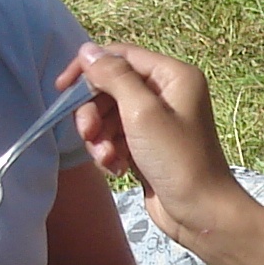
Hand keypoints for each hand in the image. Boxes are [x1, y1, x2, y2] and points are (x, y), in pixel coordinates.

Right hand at [66, 42, 255, 244]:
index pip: (120, 56)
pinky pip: (116, 138)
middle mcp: (166, 93)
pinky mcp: (147, 147)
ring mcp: (156, 121)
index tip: (62, 89)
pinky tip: (116, 169)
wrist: (201, 214)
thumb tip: (87, 50)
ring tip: (106, 158)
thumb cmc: (178, 160)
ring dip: (100, 137)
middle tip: (88, 133)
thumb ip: (114, 77)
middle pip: (111, 88)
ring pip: (109, 116)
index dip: (89, 69)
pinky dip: (109, 152)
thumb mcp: (142, 112)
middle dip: (94, 111)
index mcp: (172, 76)